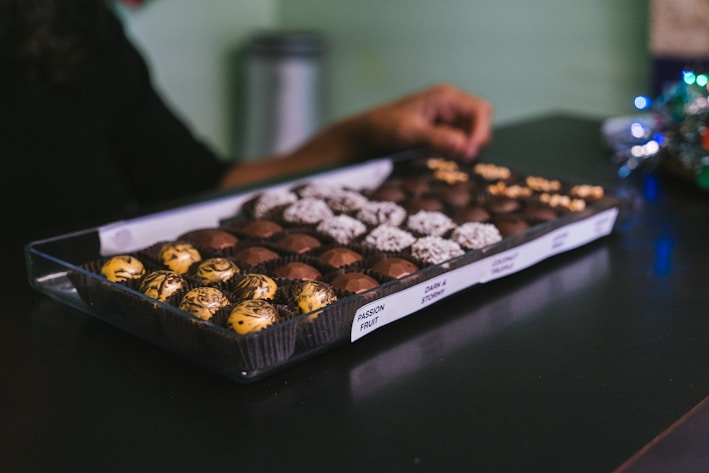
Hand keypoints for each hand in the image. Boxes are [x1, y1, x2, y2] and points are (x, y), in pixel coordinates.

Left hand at [355, 82, 493, 159]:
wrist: (370, 132)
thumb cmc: (386, 126)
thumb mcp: (410, 133)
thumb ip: (438, 138)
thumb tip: (465, 146)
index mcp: (446, 97)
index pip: (480, 110)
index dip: (481, 132)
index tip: (469, 152)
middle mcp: (452, 105)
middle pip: (481, 121)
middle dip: (475, 141)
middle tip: (461, 160)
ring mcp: (449, 118)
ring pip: (473, 134)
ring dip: (466, 149)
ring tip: (449, 160)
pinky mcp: (445, 131)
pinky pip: (462, 142)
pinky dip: (458, 153)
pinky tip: (444, 160)